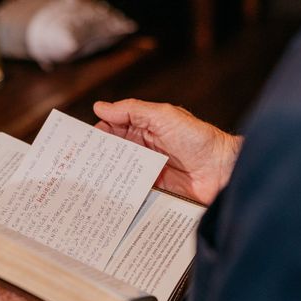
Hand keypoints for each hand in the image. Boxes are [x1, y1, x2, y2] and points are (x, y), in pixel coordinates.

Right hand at [94, 99, 242, 204]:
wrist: (222, 171)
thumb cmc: (199, 139)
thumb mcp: (164, 116)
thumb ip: (132, 110)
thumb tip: (101, 107)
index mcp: (147, 125)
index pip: (114, 126)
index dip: (98, 132)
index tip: (80, 140)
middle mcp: (146, 146)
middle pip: (115, 150)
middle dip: (97, 155)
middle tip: (78, 163)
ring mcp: (150, 168)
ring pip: (121, 170)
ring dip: (107, 174)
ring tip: (87, 180)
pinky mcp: (155, 188)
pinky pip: (133, 189)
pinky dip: (122, 191)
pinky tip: (108, 194)